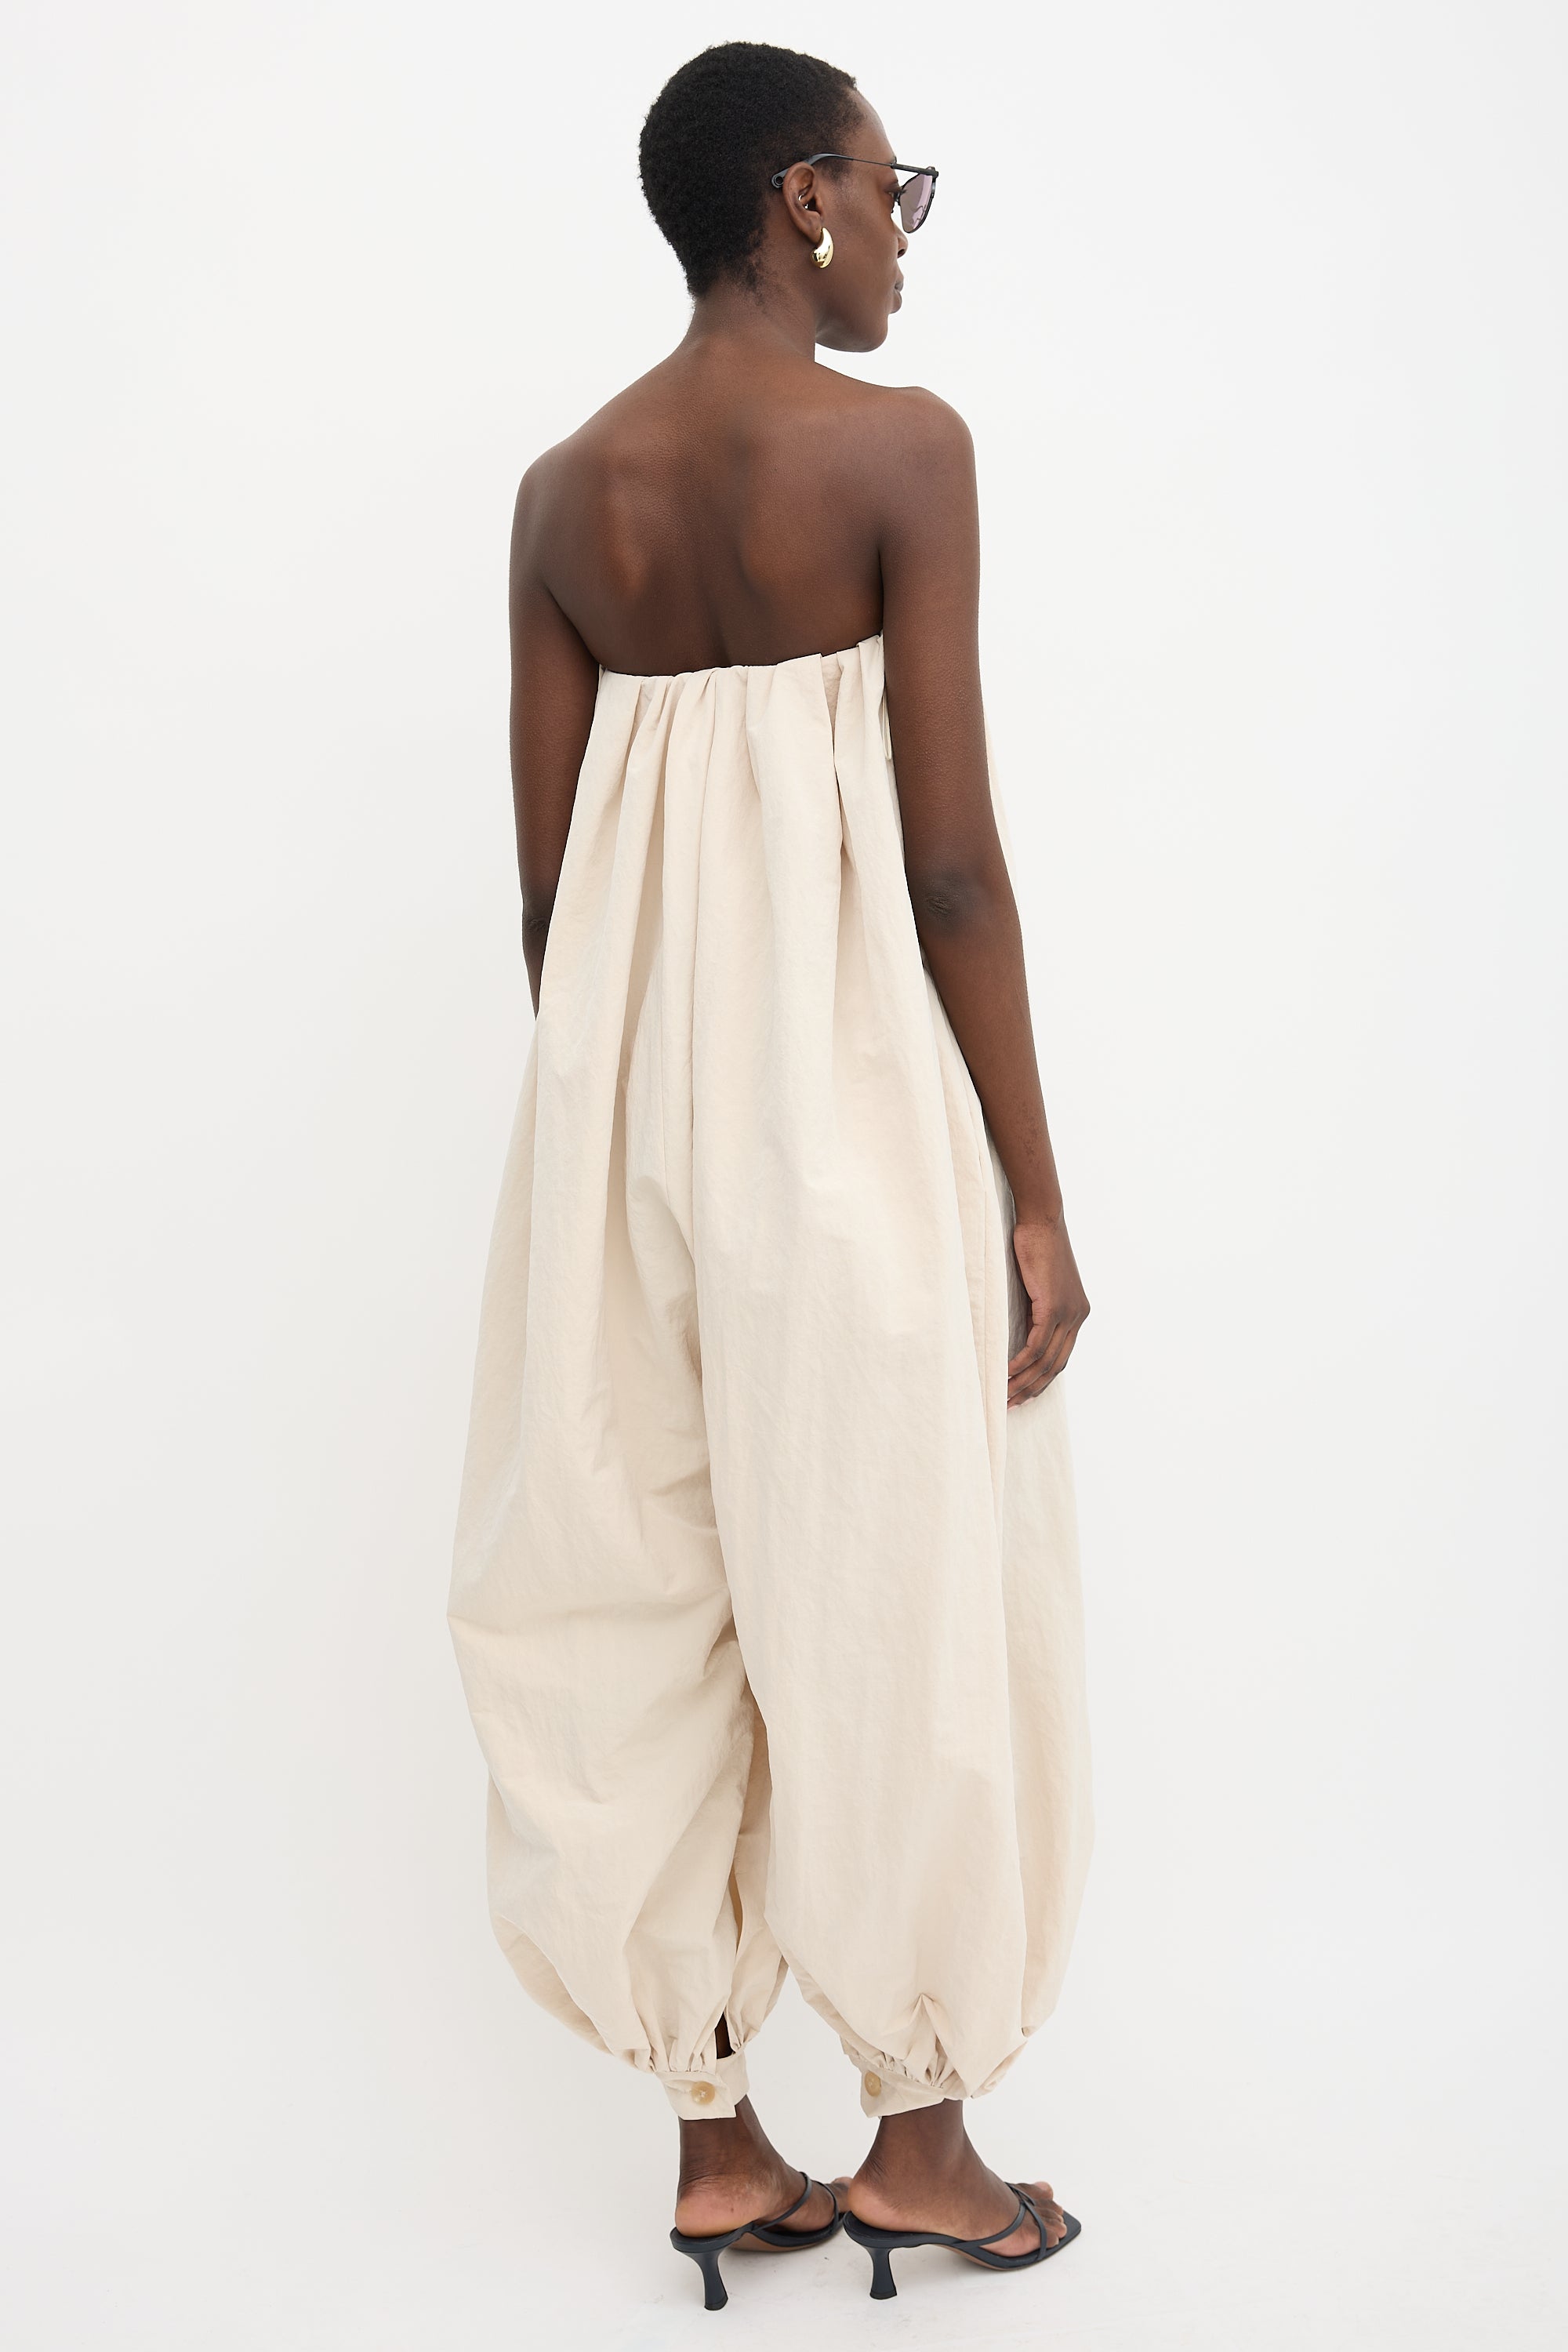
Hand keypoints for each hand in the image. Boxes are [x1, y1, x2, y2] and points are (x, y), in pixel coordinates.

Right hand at [1007, 1218, 1089, 1405]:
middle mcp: (1078, 1316)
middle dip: (1032, 1389)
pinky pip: (1037, 1345)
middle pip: (1056, 1366)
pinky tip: (1007, 1373)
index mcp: (1077, 1313)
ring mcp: (1069, 1312)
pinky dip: (1021, 1363)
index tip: (1022, 1395)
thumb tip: (1021, 1331)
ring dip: (1024, 1381)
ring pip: (1046, 1360)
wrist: (1041, 1220)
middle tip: (1010, 1405)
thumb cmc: (1034, 1246)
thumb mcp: (1037, 1285)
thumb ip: (1035, 1310)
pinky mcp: (1054, 1306)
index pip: (1061, 1358)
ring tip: (1004, 1395)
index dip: (1042, 1380)